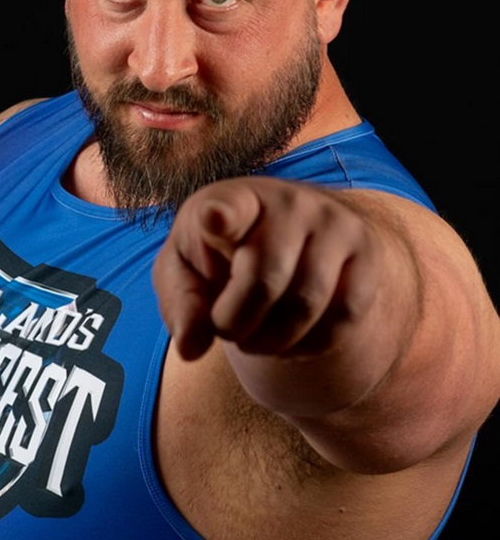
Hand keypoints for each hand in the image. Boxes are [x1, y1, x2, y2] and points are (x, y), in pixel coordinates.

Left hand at [153, 176, 381, 361]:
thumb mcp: (186, 271)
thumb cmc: (222, 256)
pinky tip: (291, 337)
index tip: (213, 220)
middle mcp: (288, 201)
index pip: (229, 205)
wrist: (291, 242)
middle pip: (263, 279)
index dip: (220, 215)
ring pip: (306, 305)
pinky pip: (343, 319)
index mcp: (233, 199)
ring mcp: (333, 223)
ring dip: (272, 341)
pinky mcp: (366, 253)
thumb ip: (180, 303)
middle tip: (227, 329)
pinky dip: (310, 344)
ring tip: (255, 337)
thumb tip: (190, 348)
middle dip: (236, 323)